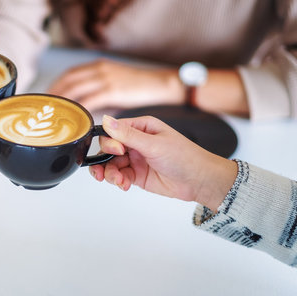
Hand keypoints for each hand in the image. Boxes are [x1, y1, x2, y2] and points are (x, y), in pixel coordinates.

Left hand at [48, 58, 183, 110]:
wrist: (157, 83)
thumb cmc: (136, 85)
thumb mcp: (112, 79)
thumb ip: (96, 86)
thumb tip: (80, 102)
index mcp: (96, 66)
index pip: (69, 74)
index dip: (55, 85)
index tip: (46, 96)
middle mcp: (98, 69)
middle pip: (67, 81)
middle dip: (54, 94)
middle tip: (44, 107)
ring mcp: (104, 78)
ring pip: (75, 89)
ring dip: (62, 102)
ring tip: (54, 113)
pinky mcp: (112, 90)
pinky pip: (90, 100)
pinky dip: (79, 108)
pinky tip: (73, 116)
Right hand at [89, 115, 236, 211]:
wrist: (200, 181)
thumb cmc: (185, 157)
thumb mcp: (154, 144)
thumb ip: (128, 135)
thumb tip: (106, 120)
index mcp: (141, 127)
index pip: (113, 131)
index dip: (110, 141)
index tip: (117, 151)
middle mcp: (136, 141)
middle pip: (108, 148)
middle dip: (105, 160)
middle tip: (111, 169)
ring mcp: (135, 158)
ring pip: (111, 164)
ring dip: (109, 173)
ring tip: (118, 181)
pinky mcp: (136, 174)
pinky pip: (119, 176)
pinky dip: (118, 181)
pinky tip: (124, 184)